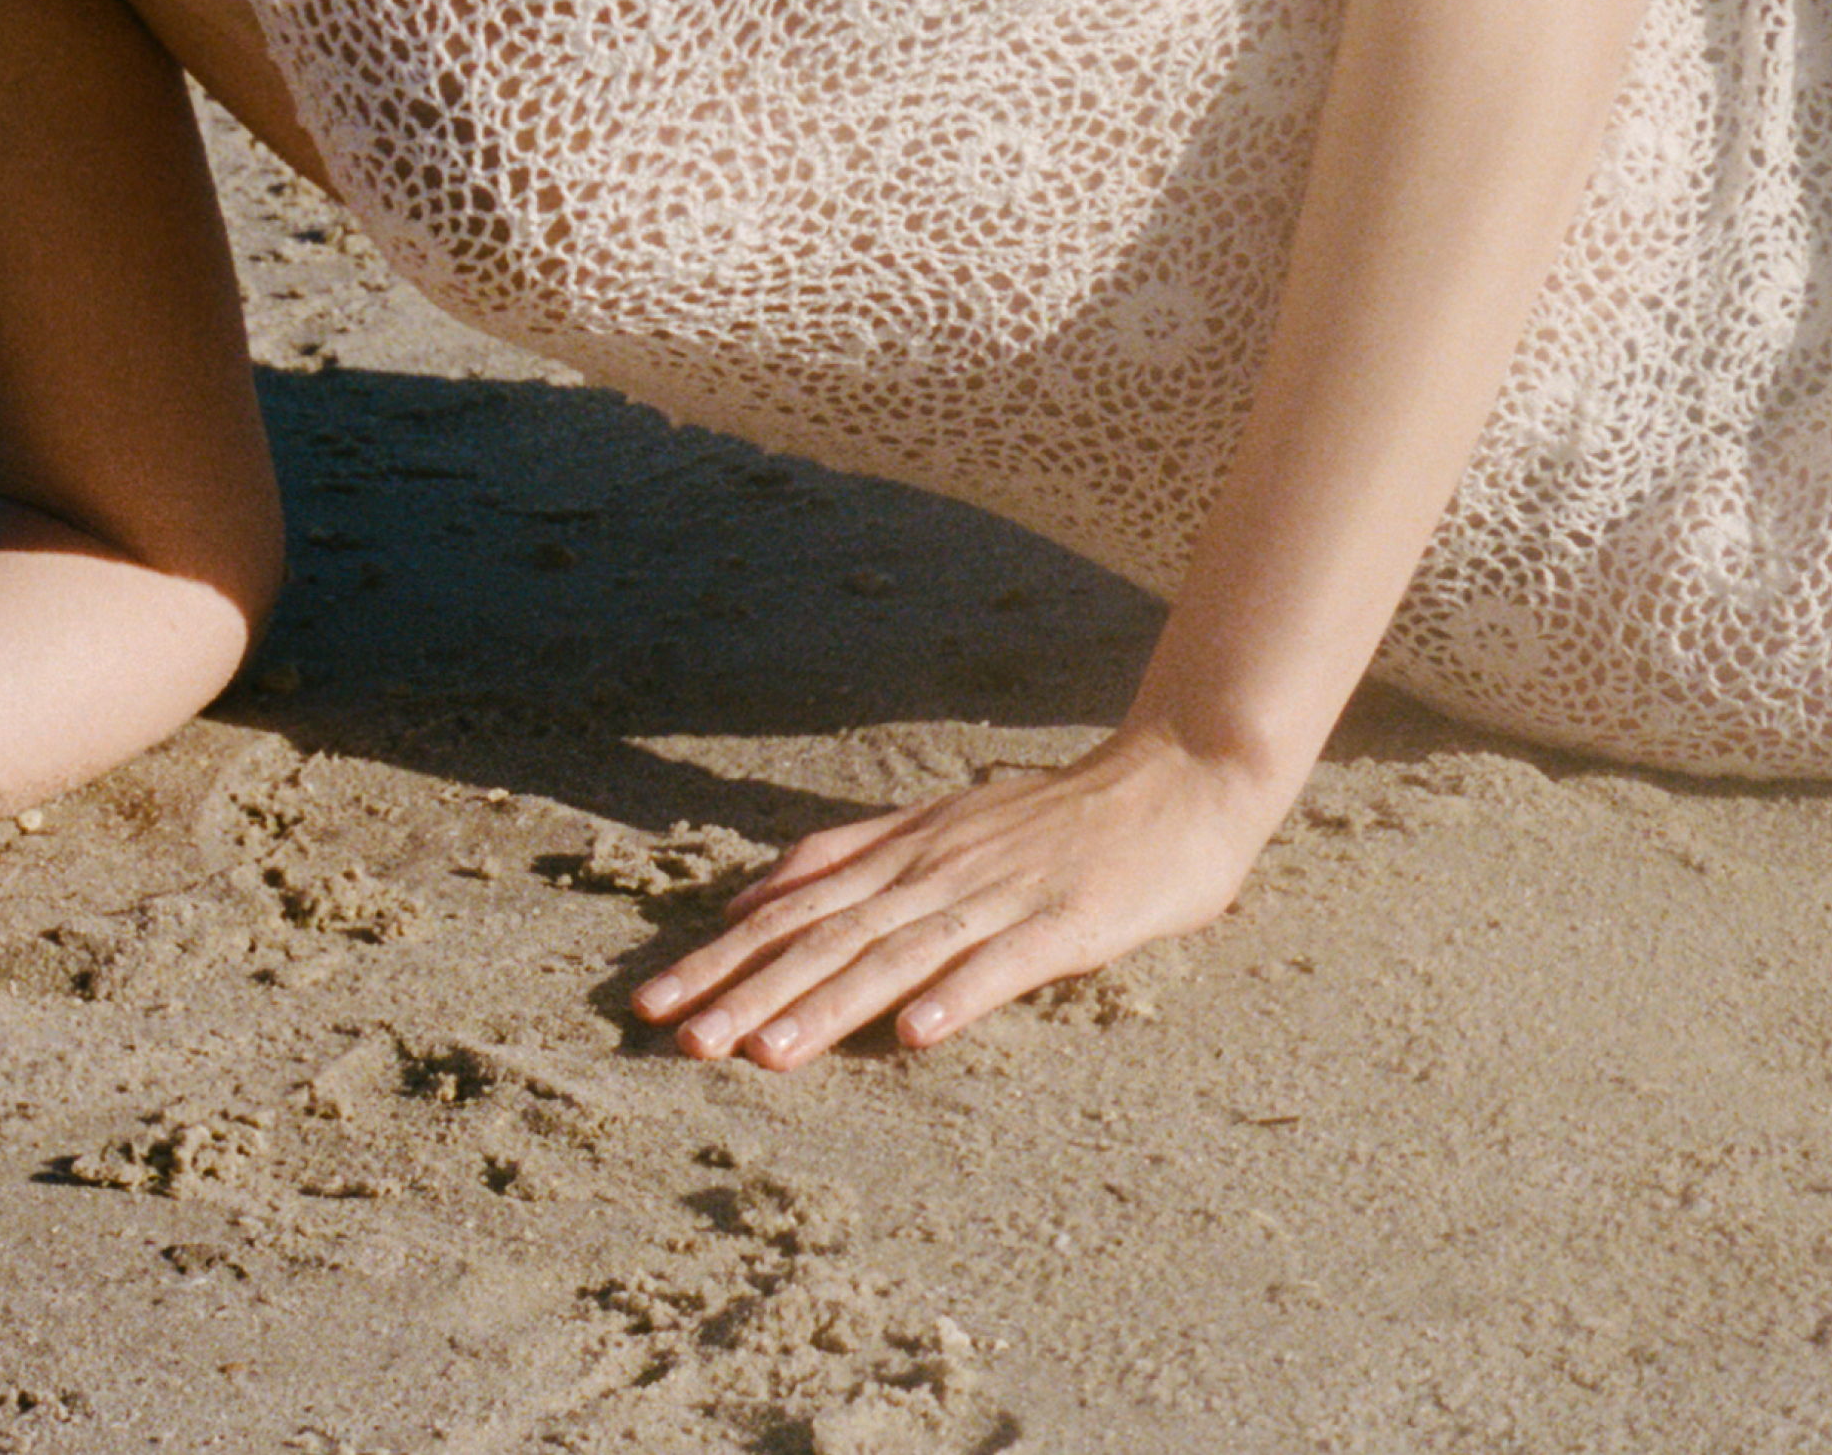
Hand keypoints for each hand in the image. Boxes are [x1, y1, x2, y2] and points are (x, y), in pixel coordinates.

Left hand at [630, 726, 1289, 1068]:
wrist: (1180, 778)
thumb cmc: (1056, 814)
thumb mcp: (939, 820)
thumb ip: (849, 854)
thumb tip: (750, 895)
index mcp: (905, 854)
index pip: (795, 912)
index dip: (722, 958)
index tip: (651, 1004)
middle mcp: (938, 872)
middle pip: (831, 937)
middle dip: (751, 991)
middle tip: (682, 1042)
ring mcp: (1003, 895)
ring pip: (901, 954)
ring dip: (830, 1004)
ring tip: (767, 1054)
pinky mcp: (1069, 920)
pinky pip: (1006, 963)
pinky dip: (959, 996)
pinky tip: (916, 1035)